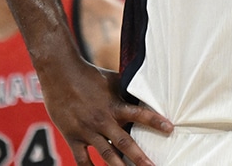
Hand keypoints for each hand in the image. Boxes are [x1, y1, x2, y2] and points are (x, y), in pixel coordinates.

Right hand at [38, 57, 171, 165]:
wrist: (60, 73)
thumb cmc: (89, 75)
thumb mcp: (113, 80)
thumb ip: (127, 91)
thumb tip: (145, 94)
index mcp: (114, 105)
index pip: (139, 114)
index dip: (155, 121)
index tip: (170, 129)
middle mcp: (102, 120)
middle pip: (124, 142)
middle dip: (140, 157)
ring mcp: (87, 130)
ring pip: (106, 154)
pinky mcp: (73, 137)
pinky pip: (82, 159)